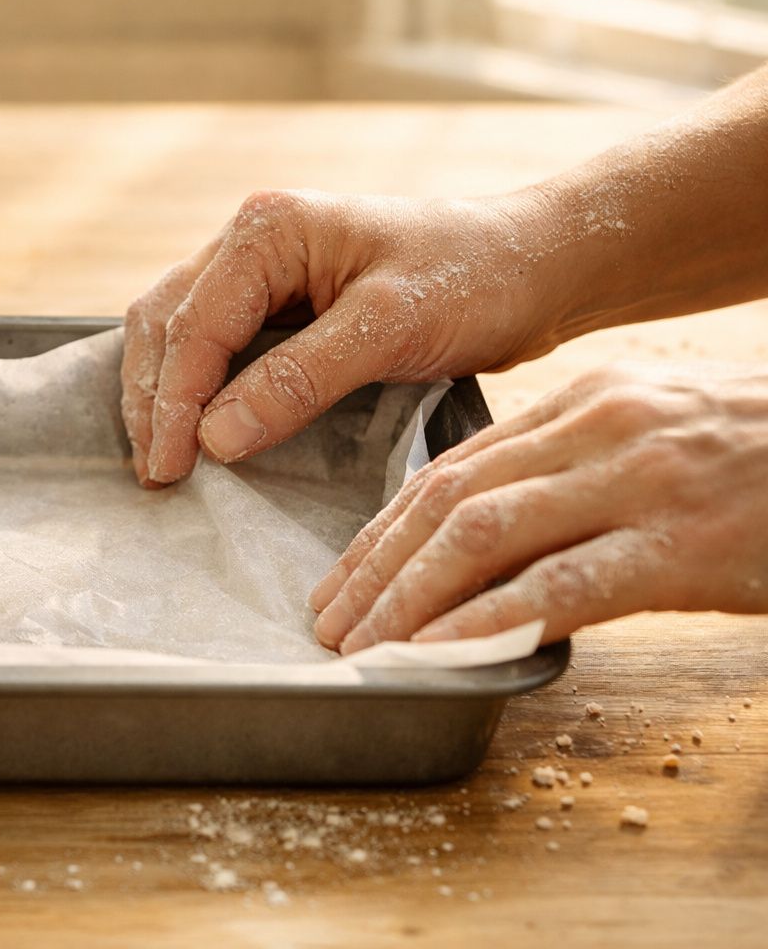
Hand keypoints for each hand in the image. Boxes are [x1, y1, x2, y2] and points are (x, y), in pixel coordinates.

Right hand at [120, 190, 564, 487]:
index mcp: (268, 229)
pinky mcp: (280, 301)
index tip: (168, 470)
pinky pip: (213, 344)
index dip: (172, 403)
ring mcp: (261, 269)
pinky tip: (195, 430)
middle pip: (165, 322)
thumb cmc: (476, 278)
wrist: (536, 263)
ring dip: (162, 394)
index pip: (193, 325)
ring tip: (164, 460)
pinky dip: (193, 388)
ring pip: (177, 332)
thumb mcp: (390, 328)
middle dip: (151, 399)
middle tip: (157, 474)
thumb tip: (215, 438)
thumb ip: (298, 379)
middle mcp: (251, 239)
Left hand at [310, 362, 767, 651]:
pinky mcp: (682, 544)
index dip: (380, 530)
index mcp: (585, 401)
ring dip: (406, 598)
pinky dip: (482, 621)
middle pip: (447, 498)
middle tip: (329, 622)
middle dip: (374, 567)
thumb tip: (481, 528)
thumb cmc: (760, 460)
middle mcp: (601, 425)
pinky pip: (556, 586)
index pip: (450, 466)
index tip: (340, 578)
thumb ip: (571, 467)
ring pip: (482, 535)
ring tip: (362, 647)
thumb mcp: (656, 435)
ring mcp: (642, 481)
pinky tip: (436, 652)